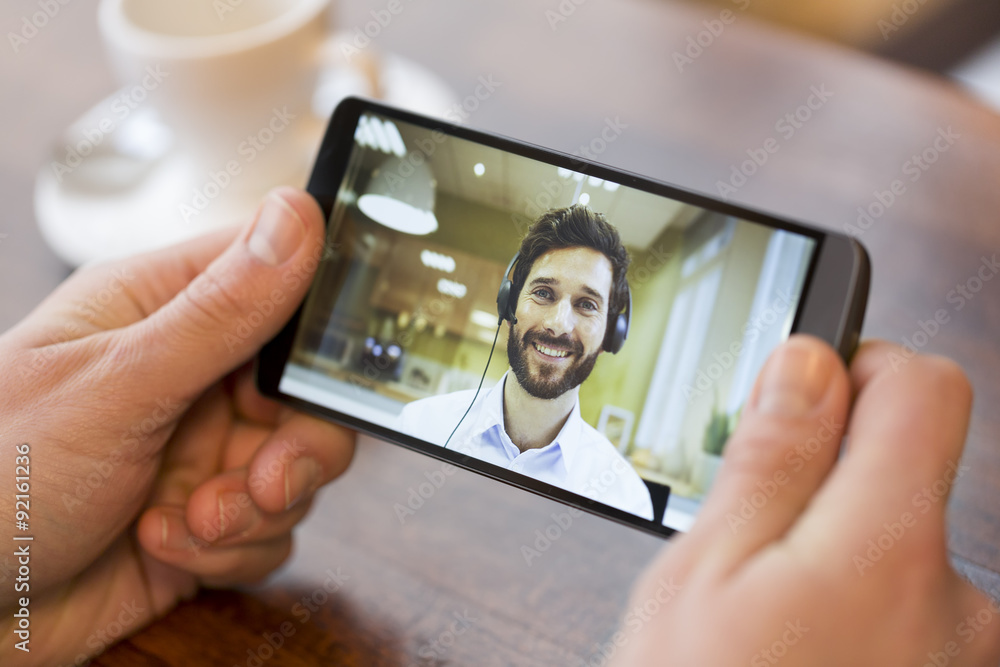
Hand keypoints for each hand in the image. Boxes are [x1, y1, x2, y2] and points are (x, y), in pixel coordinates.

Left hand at [0, 187, 354, 665]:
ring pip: (298, 466)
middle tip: (263, 480)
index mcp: (162, 311)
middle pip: (306, 391)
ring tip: (191, 520)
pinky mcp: (209, 516)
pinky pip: (273, 526)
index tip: (320, 375)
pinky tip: (166, 546)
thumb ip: (218, 311)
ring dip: (256, 507)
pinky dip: (233, 547)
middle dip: (297, 447)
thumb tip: (296, 216)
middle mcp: (191, 376)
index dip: (315, 326)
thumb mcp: (115, 386)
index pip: (277, 281)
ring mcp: (201, 449)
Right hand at [612, 336, 999, 665]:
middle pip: (909, 472)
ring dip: (837, 557)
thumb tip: (807, 365)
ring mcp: (963, 654)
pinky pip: (911, 615)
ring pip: (899, 551)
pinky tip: (801, 656)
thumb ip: (770, 459)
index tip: (804, 394)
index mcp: (889, 548)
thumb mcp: (705, 578)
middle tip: (748, 540)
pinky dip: (858, 613)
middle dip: (827, 480)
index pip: (923, 388)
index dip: (858, 368)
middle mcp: (957, 602)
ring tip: (766, 620)